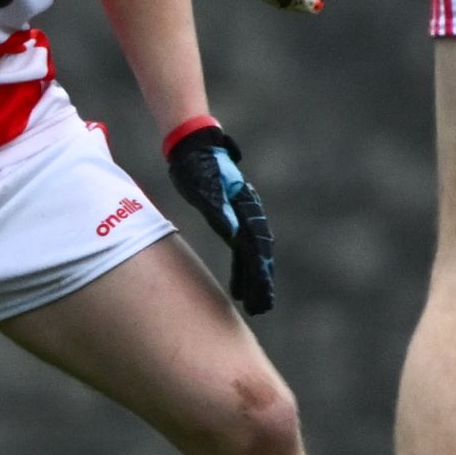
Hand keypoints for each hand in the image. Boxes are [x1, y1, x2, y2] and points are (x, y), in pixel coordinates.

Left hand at [164, 120, 275, 314]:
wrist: (193, 145)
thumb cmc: (197, 164)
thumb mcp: (205, 186)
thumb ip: (219, 208)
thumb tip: (233, 233)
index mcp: (243, 208)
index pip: (256, 248)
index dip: (259, 274)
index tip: (262, 296)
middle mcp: (246, 214)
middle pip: (258, 254)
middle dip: (260, 282)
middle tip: (261, 308)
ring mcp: (240, 215)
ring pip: (251, 253)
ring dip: (252, 278)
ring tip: (253, 303)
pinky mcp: (230, 216)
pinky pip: (241, 247)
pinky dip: (243, 266)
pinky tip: (239, 283)